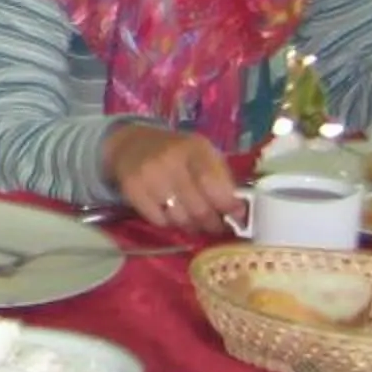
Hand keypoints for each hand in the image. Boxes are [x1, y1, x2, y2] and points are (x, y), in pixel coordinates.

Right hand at [103, 122, 242, 235]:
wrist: (132, 145)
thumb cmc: (178, 152)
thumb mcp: (202, 154)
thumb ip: (221, 178)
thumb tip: (238, 212)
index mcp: (194, 148)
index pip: (214, 183)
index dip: (227, 205)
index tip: (237, 216)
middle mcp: (170, 160)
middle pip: (198, 207)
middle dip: (212, 223)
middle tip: (216, 227)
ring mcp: (149, 176)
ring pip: (180, 218)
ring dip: (192, 226)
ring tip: (196, 223)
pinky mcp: (132, 190)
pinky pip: (159, 221)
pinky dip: (170, 224)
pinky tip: (173, 215)